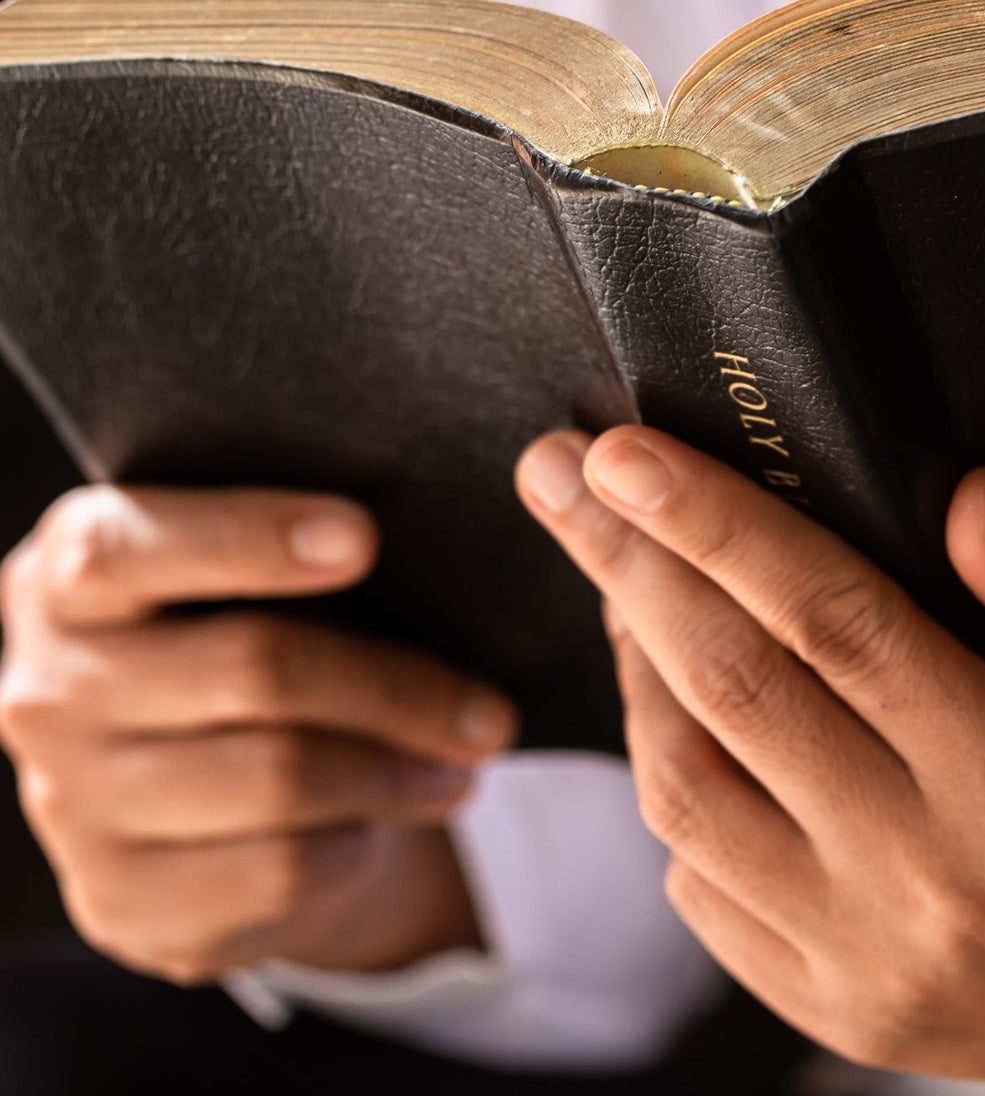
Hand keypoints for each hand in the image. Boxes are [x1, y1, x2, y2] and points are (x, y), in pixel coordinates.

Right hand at [0, 485, 516, 983]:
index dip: (250, 536)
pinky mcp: (121, 902)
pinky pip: (276, 869)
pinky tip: (393, 813)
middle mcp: (48, 689)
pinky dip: (359, 840)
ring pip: (279, 778)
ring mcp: (72, 805)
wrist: (195, 776)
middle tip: (492, 711)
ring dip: (399, 771)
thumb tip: (432, 526)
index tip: (365, 538)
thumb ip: (296, 539)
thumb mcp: (244, 569)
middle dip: (397, 688)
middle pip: (253, 669)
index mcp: (67, 577)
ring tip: (470, 758)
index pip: (128, 548)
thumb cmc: (241, 629)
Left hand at [518, 427, 984, 1095]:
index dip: (714, 523)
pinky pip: (703, 886)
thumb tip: (965, 500)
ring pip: (687, 793)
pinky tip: (674, 700)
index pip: (829, 620)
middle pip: (729, 692)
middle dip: (623, 564)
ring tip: (612, 569)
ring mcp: (871, 970)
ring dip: (630, 666)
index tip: (624, 450)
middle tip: (556, 473)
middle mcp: (929, 889)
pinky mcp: (840, 1014)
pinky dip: (670, 780)